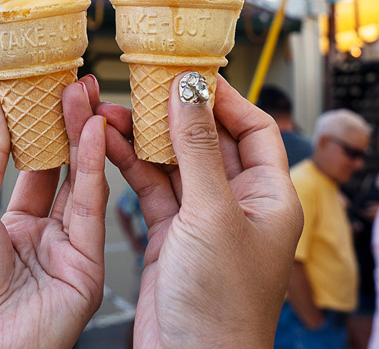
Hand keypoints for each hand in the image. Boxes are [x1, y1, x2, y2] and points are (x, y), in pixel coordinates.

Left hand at [0, 77, 107, 348]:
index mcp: (11, 228)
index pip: (35, 168)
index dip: (43, 130)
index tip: (48, 91)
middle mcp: (44, 239)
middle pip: (63, 172)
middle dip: (70, 127)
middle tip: (75, 84)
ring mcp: (67, 254)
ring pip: (82, 184)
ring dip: (85, 137)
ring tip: (84, 94)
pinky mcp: (86, 270)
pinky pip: (91, 209)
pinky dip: (94, 168)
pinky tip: (94, 132)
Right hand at [93, 74, 303, 348]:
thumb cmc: (220, 306)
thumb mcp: (211, 213)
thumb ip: (198, 147)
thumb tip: (190, 89)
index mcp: (268, 196)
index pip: (253, 128)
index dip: (223, 98)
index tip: (190, 72)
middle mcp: (238, 204)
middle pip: (208, 140)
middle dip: (175, 113)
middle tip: (144, 83)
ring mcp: (202, 219)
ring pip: (174, 161)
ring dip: (146, 136)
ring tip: (113, 109)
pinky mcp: (171, 234)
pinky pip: (152, 186)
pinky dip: (131, 164)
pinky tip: (109, 142)